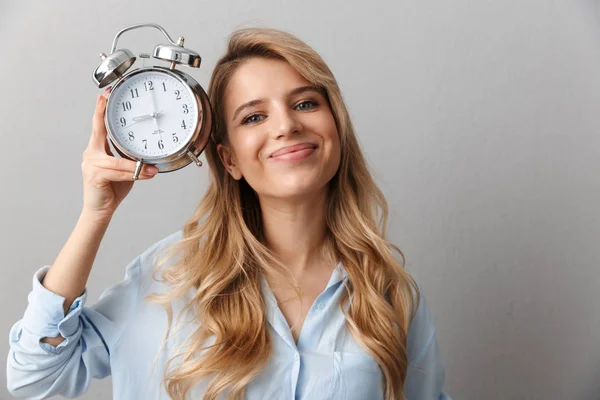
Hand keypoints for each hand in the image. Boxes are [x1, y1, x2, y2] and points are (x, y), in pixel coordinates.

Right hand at [81, 87, 158, 218]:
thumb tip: (148, 152)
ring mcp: (90, 163)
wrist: (101, 209)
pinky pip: (117, 171)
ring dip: (136, 166)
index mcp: (97, 149)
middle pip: (99, 131)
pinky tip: (145, 175)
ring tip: (151, 170)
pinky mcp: (94, 175)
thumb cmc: (112, 188)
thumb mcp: (124, 168)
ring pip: (117, 159)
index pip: (99, 126)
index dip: (101, 110)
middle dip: (103, 114)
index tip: (104, 95)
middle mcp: (91, 153)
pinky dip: (133, 174)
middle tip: (107, 99)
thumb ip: (131, 158)